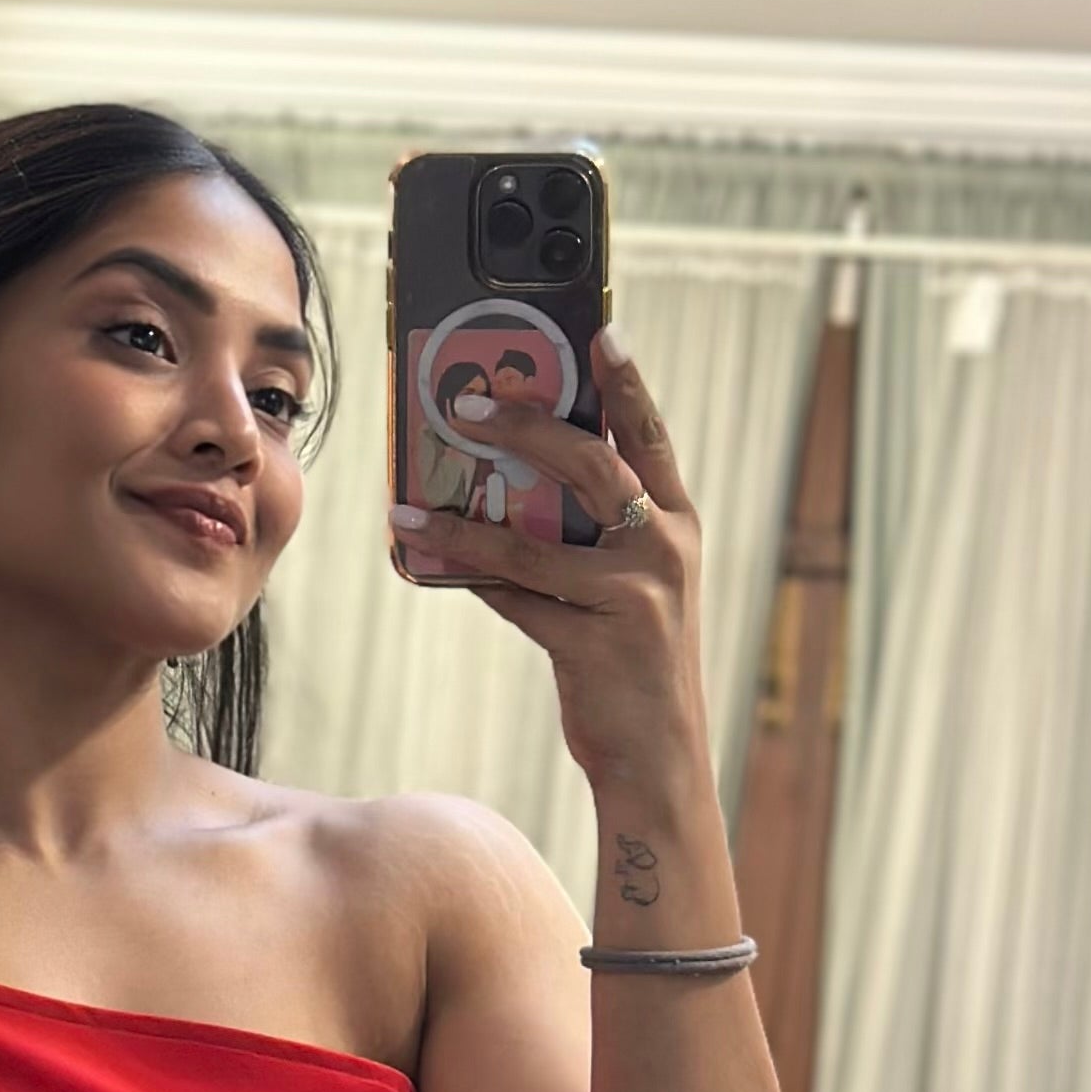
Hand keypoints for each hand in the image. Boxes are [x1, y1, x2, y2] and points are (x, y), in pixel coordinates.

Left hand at [388, 325, 709, 789]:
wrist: (659, 760)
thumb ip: (591, 541)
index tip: (601, 331)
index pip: (652, 439)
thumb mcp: (631, 593)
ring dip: (465, 518)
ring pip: (534, 538)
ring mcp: (633, 596)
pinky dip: (469, 576)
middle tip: (472, 402)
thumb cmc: (634, 669)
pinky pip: (518, 596)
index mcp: (678, 528)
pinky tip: (426, 558)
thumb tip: (506, 494)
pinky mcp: (594, 641)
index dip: (628, 385)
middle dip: (530, 425)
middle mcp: (662, 552)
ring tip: (412, 502)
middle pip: (593, 465)